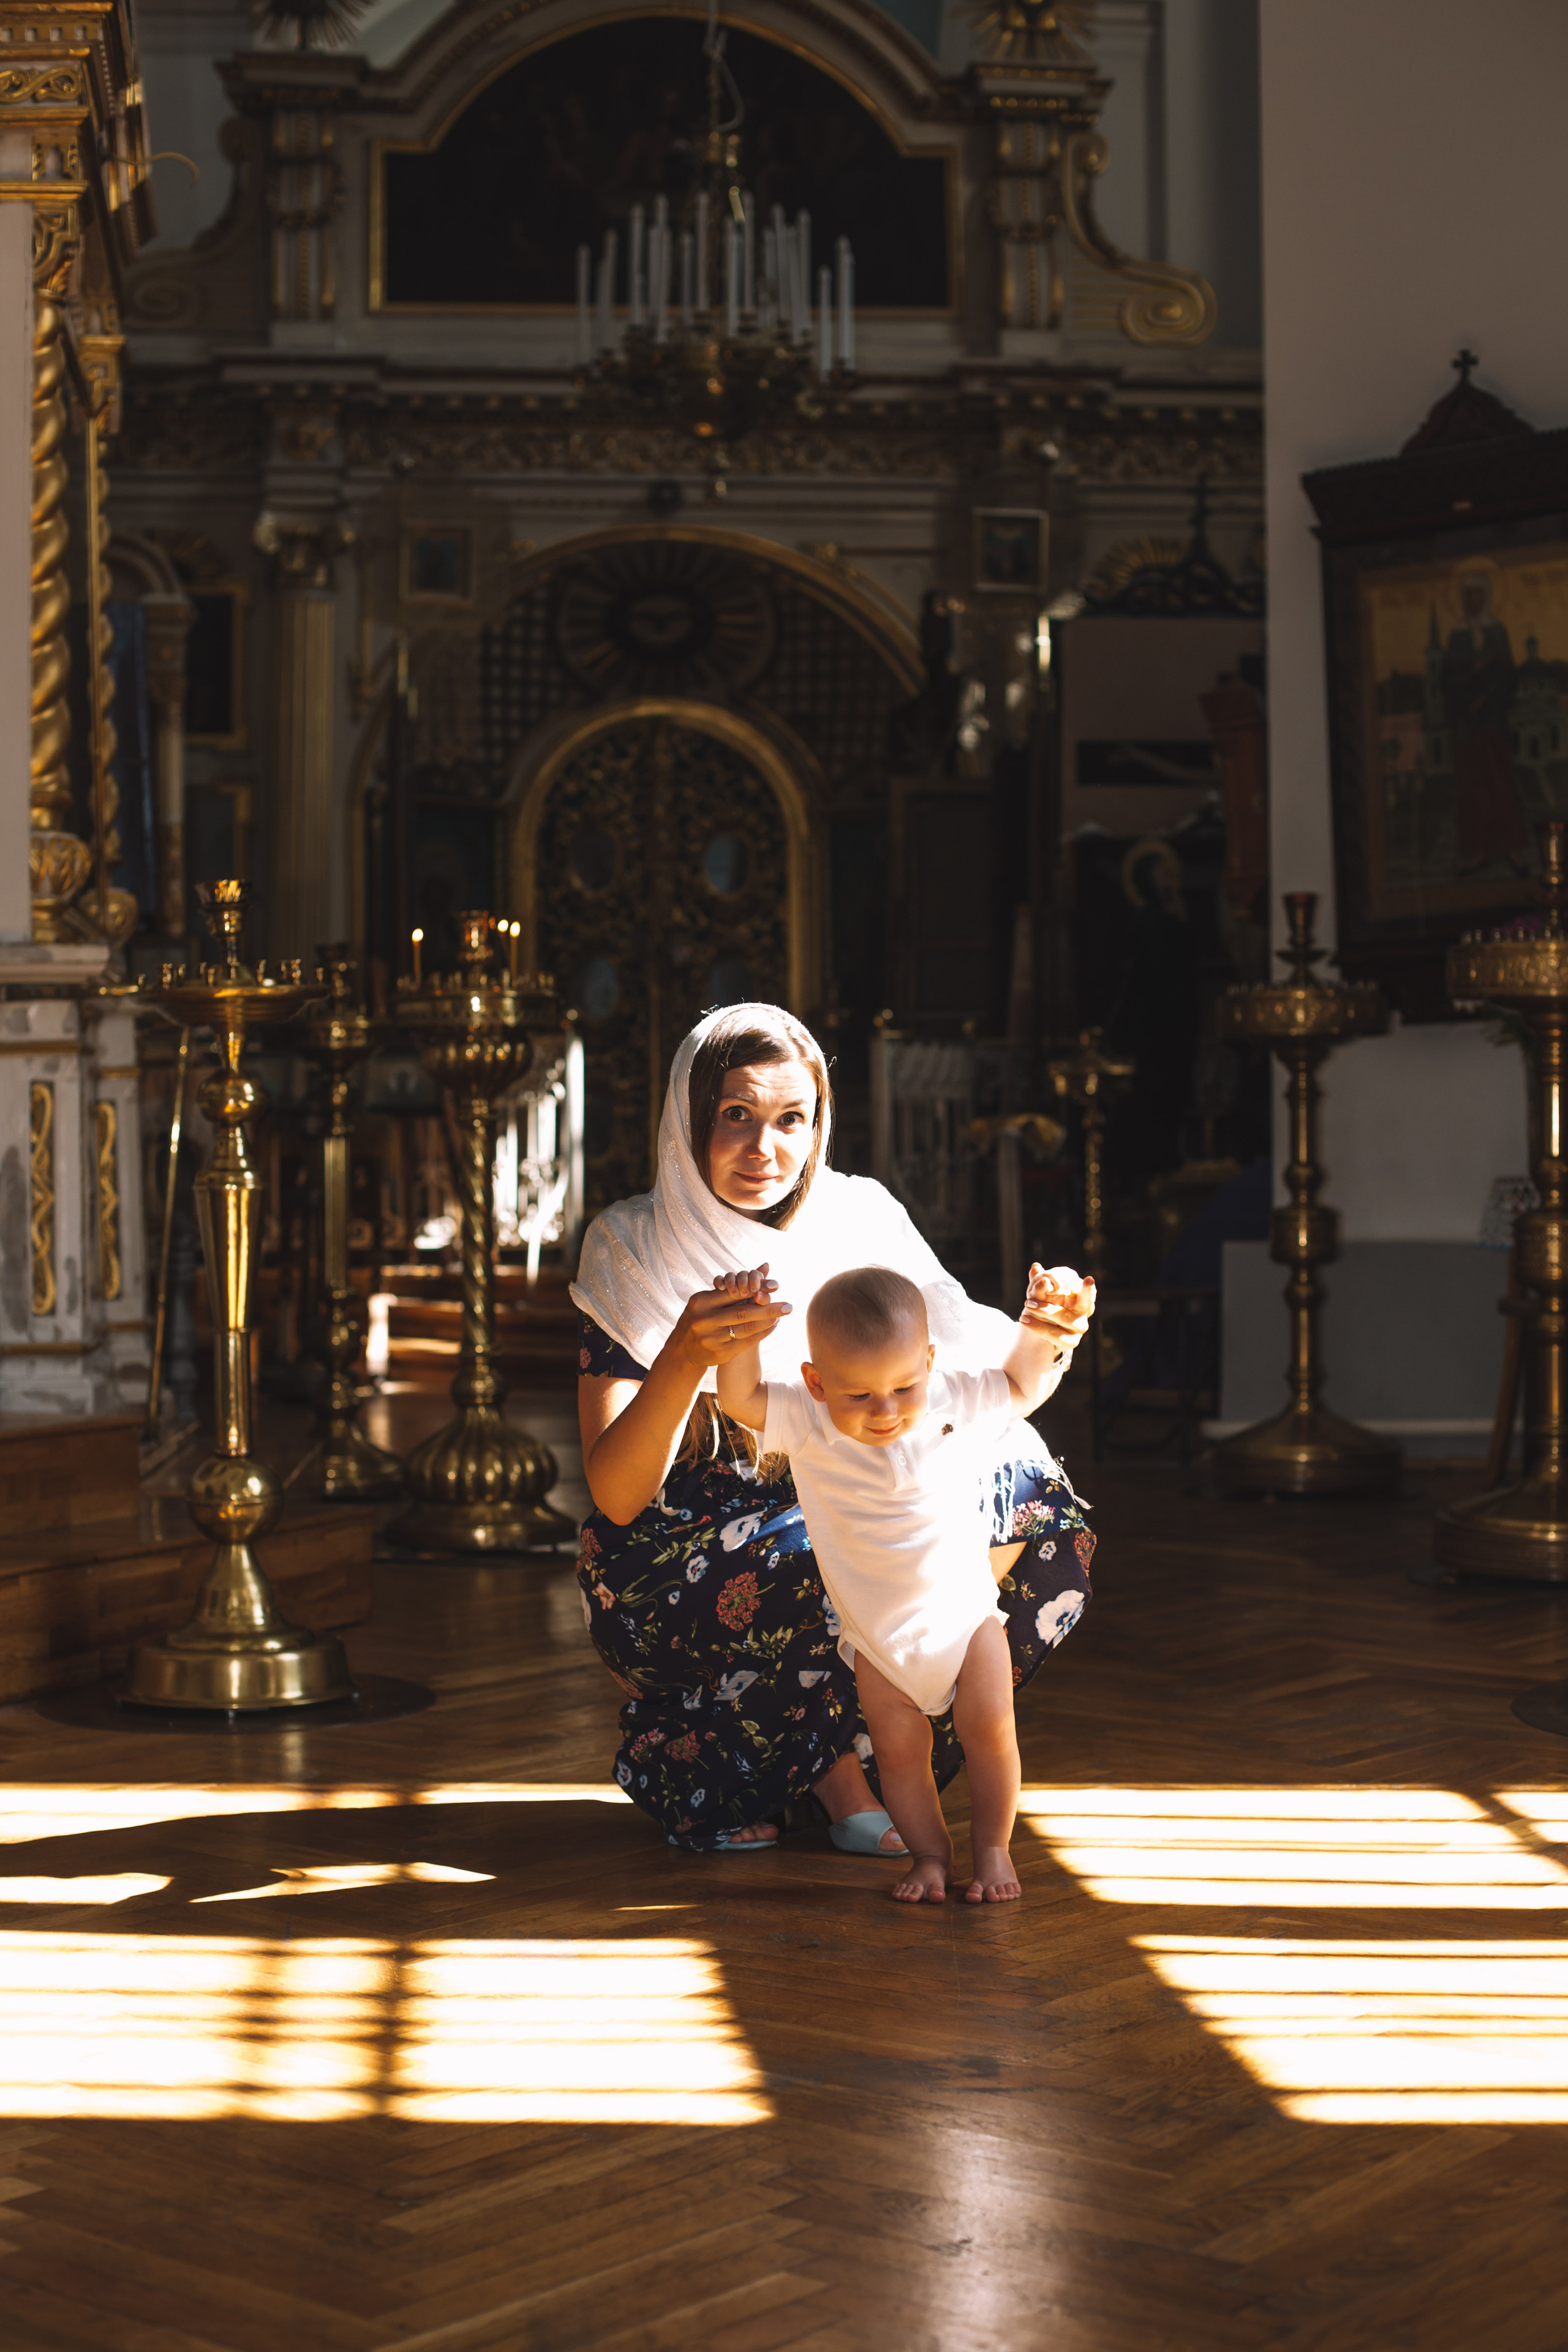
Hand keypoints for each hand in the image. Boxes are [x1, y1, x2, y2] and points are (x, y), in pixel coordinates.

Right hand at [669, 1263, 791, 1370]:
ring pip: (746, 1328)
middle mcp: (704, 1320)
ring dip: (768, 1322)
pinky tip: (772, 1326)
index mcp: (701, 1301)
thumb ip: (736, 1285)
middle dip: (768, 1308)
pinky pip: (746, 1342)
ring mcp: (710, 1338)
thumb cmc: (702, 1316)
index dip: (756, 1289)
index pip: (733, 1293)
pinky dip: (761, 1333)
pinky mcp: (718, 1353)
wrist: (684, 1349)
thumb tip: (766, 1266)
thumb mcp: (710, 1299)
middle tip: (788, 1306)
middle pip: (742, 1312)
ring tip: (782, 1315)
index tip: (775, 1286)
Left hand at [1020, 1262, 1095, 1354]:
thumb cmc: (1047, 1304)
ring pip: (1063, 1318)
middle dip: (1063, 1296)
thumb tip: (1035, 1267)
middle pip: (1075, 1306)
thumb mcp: (1044, 1292)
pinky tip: (1025, 1320)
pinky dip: (1038, 1327)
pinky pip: (1055, 1334)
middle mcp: (1084, 1312)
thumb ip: (1040, 1280)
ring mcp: (1080, 1328)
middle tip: (1037, 1293)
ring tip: (1027, 1304)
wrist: (1045, 1329)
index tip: (1089, 1279)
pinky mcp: (1072, 1342)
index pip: (1088, 1292)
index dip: (1088, 1288)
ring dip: (1044, 1310)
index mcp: (1081, 1297)